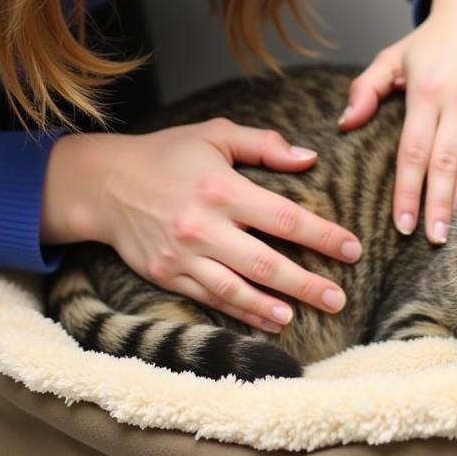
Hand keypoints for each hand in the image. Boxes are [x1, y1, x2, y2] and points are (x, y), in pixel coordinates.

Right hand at [41, 119, 362, 331]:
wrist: (104, 183)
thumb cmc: (167, 153)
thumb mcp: (215, 135)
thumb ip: (264, 145)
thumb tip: (309, 159)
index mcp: (222, 188)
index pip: (285, 217)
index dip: (323, 235)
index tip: (352, 249)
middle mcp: (203, 225)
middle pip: (266, 263)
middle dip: (307, 283)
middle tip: (340, 298)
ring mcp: (183, 255)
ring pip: (237, 289)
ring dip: (274, 306)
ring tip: (305, 315)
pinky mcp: (166, 275)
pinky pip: (210, 299)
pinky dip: (240, 312)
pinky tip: (266, 320)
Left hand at [338, 0, 456, 243]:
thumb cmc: (434, 38)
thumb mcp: (392, 56)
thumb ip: (365, 89)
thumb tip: (344, 124)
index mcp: (427, 91)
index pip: (413, 150)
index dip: (407, 190)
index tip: (402, 222)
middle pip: (446, 163)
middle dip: (437, 204)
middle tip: (430, 238)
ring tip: (454, 232)